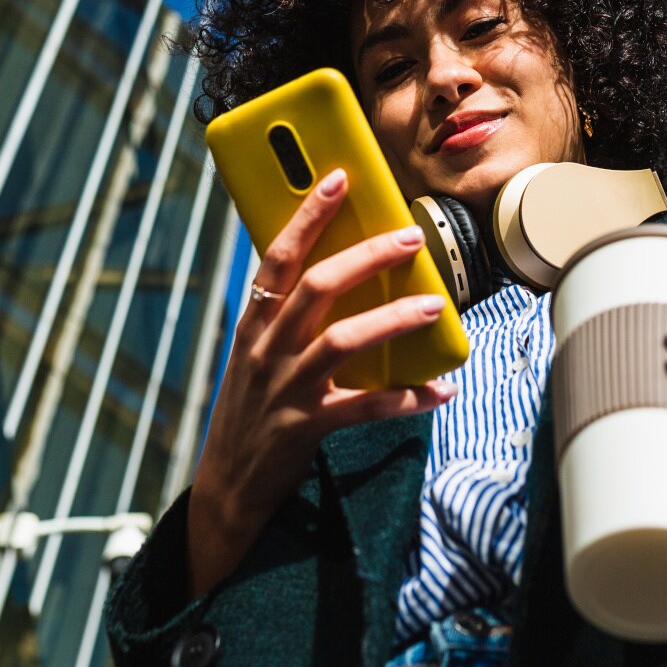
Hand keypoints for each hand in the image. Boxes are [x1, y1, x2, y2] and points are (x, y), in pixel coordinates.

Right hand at [187, 168, 453, 596]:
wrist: (227, 486)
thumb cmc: (251, 411)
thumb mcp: (255, 356)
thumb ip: (286, 319)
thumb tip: (338, 272)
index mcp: (254, 324)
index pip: (278, 257)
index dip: (308, 215)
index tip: (339, 180)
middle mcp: (266, 350)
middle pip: (317, 287)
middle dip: (367, 256)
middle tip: (411, 237)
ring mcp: (286, 388)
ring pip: (342, 340)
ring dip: (393, 319)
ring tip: (435, 306)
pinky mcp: (306, 427)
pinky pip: (365, 407)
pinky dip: (407, 398)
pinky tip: (440, 390)